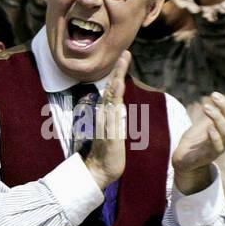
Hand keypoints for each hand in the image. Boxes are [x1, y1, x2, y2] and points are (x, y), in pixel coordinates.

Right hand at [82, 51, 131, 190]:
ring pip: (112, 96)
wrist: (99, 172)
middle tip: (126, 53)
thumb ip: (113, 122)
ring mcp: (106, 122)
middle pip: (112, 89)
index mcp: (107, 116)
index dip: (118, 76)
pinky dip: (114, 97)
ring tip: (123, 62)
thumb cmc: (106, 155)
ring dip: (117, 78)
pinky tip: (118, 86)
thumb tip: (117, 111)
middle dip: (119, 71)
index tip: (124, 59)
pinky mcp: (110, 131)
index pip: (113, 92)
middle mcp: (105, 115)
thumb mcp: (113, 134)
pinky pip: (113, 110)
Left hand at [172, 87, 224, 193]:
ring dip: (217, 117)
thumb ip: (224, 106)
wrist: (183, 158)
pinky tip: (208, 127)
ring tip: (206, 107)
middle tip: (214, 95)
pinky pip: (217, 146)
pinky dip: (214, 136)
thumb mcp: (211, 119)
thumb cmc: (198, 138)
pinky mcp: (210, 155)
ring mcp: (220, 147)